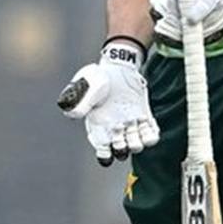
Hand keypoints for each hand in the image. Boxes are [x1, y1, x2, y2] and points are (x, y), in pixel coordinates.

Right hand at [57, 38, 159, 165]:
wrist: (117, 67)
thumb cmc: (97, 77)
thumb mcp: (85, 85)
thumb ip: (78, 100)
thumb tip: (71, 114)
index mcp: (98, 128)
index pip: (103, 154)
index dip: (106, 156)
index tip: (108, 144)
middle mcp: (115, 131)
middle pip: (121, 153)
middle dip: (123, 149)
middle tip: (122, 132)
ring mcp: (131, 125)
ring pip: (137, 147)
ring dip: (138, 142)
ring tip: (134, 125)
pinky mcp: (144, 118)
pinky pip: (151, 136)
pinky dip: (151, 135)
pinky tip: (145, 122)